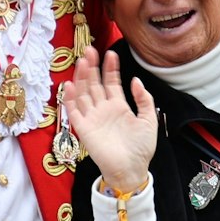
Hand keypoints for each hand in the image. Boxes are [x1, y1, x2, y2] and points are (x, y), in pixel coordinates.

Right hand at [65, 46, 156, 193]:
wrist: (131, 170)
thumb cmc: (141, 148)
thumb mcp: (149, 120)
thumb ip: (144, 100)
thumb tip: (135, 80)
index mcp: (119, 106)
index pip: (111, 82)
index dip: (110, 68)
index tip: (111, 54)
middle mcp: (103, 109)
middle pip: (94, 84)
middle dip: (92, 67)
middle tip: (90, 50)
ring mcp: (92, 118)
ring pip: (83, 93)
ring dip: (81, 78)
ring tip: (82, 61)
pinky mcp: (84, 129)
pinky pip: (74, 112)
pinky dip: (70, 99)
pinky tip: (70, 85)